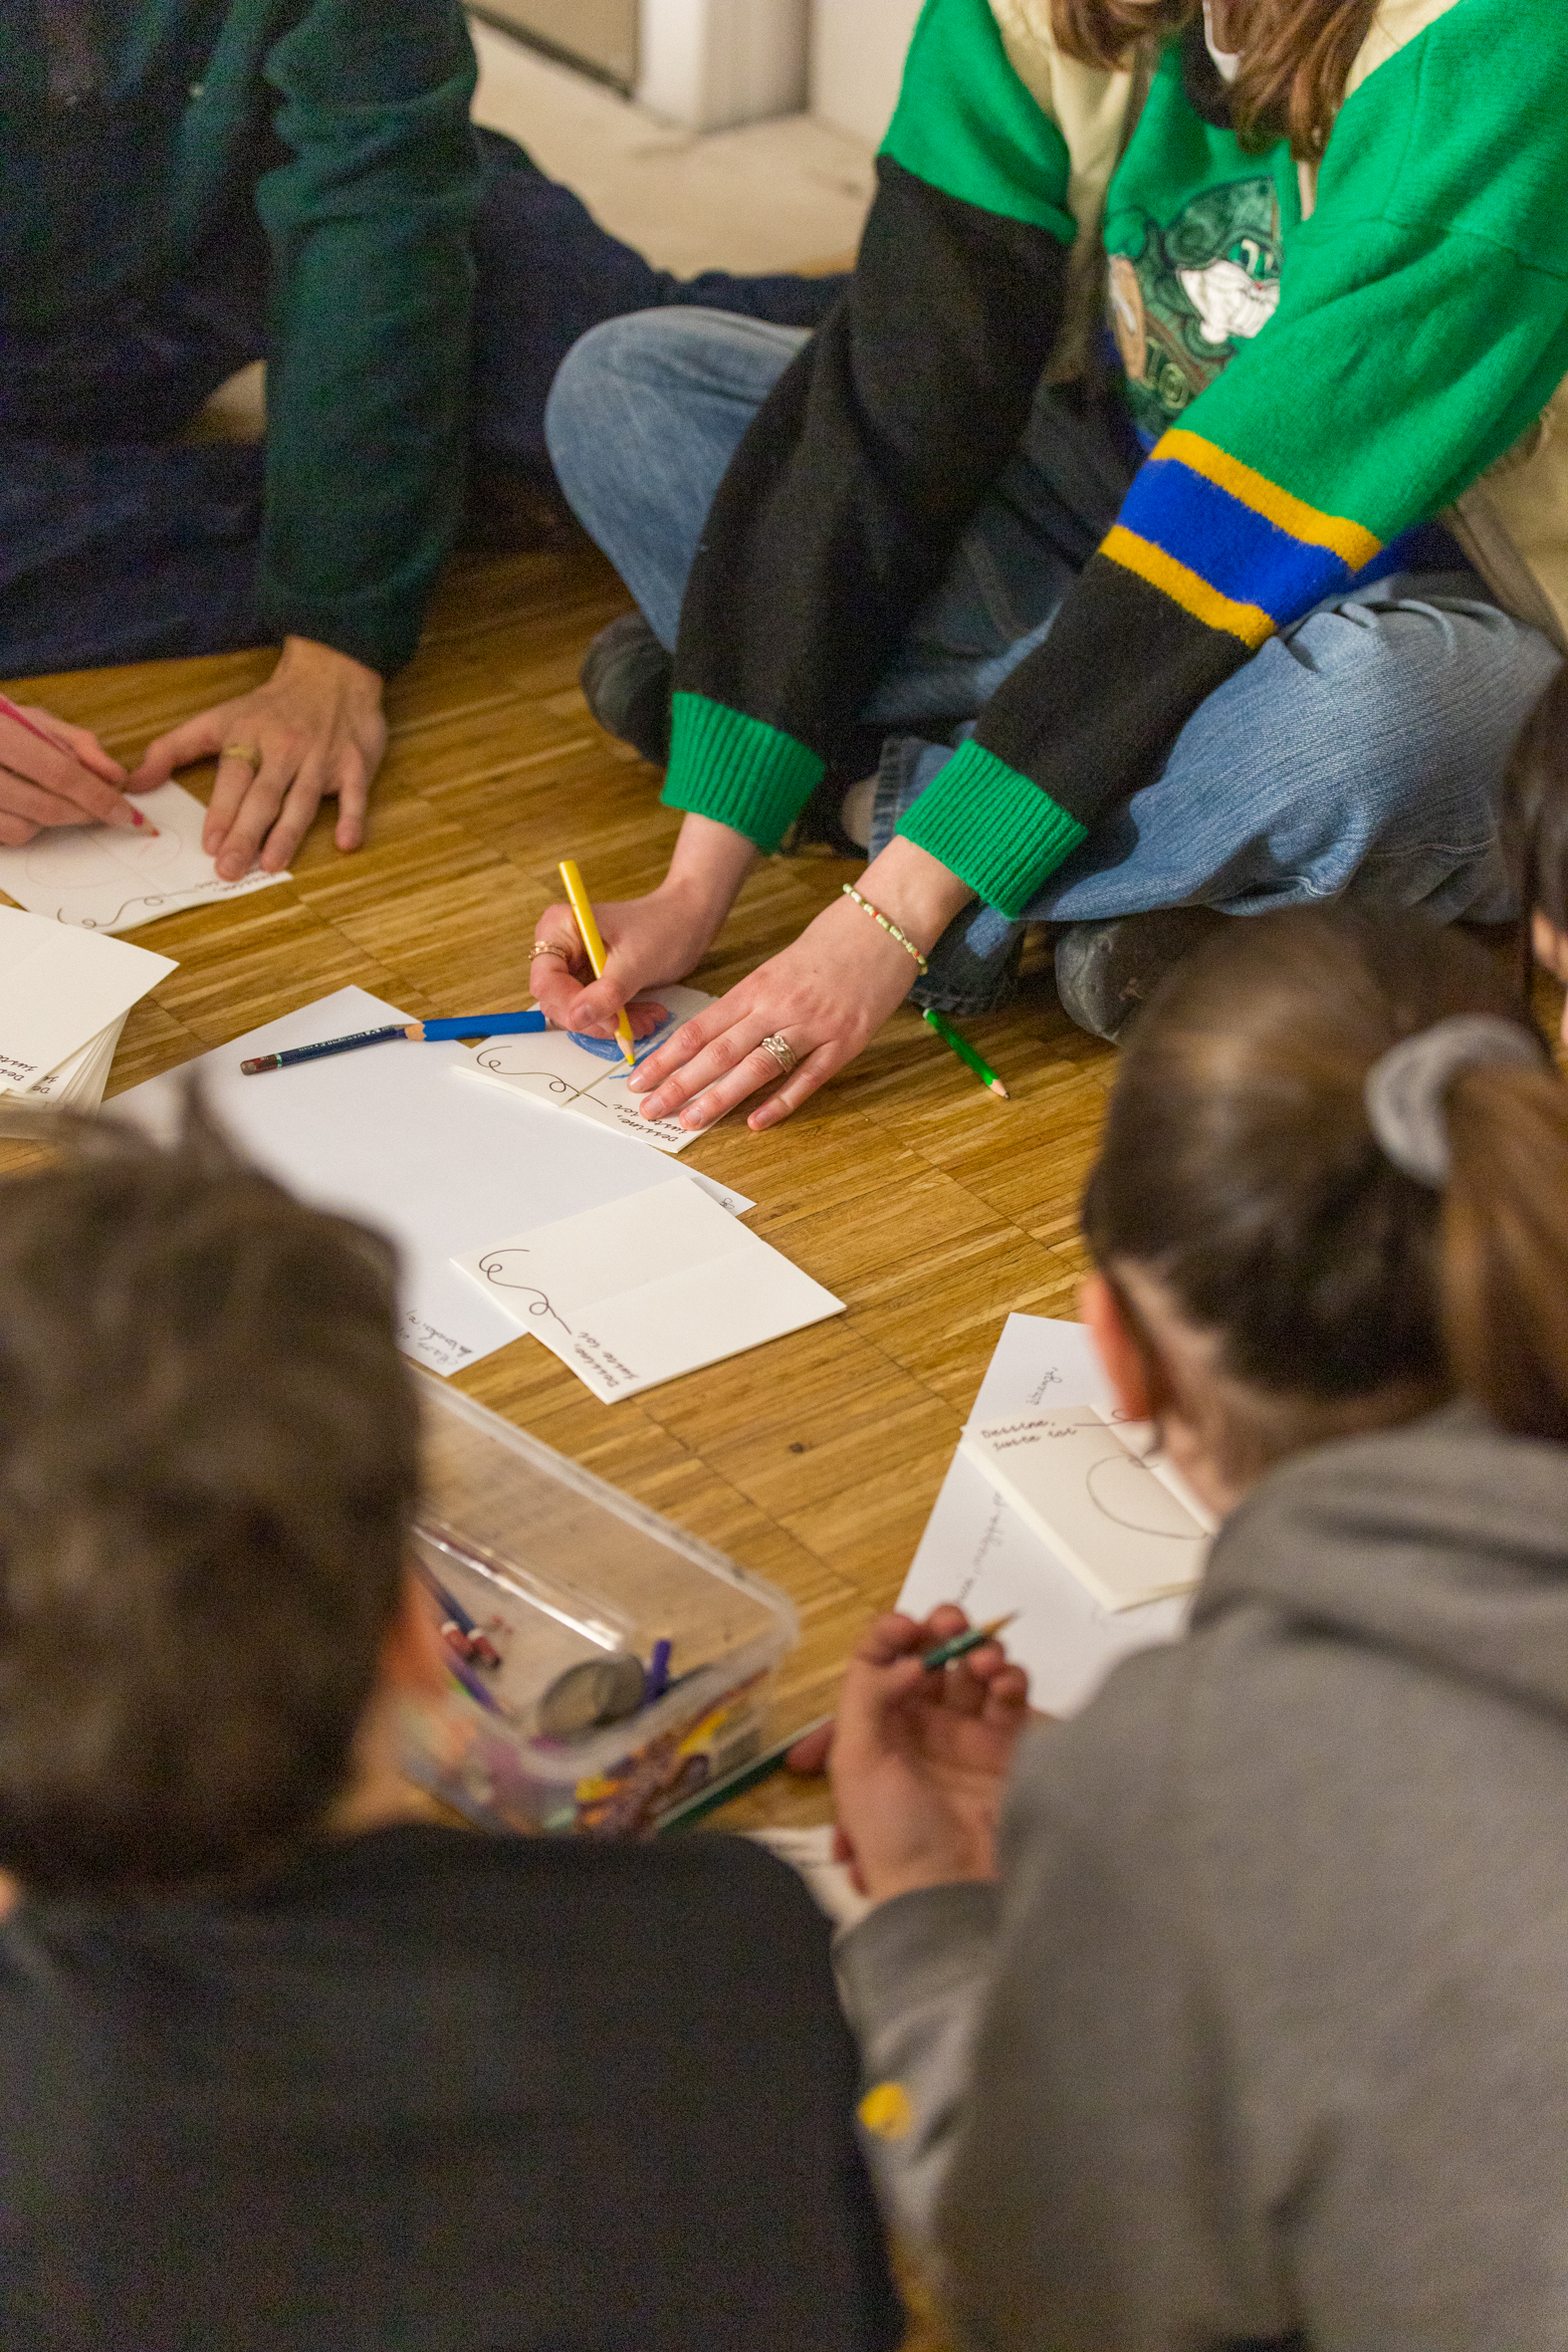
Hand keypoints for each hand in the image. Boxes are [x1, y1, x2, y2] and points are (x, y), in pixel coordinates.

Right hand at [0, 703, 145, 846]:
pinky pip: (3, 837)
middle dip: (83, 814)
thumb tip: (116, 777)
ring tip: (58, 801)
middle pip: (43, 807)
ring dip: (51, 823)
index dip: (97, 796)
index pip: (58, 772)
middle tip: (105, 813)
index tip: (126, 813)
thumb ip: (77, 744)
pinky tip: (27, 809)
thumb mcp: (33, 719)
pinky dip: (23, 829)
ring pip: (21, 830)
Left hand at [128, 636, 385, 878]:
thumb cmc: (270, 707)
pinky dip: (352, 818)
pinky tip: (347, 842)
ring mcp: (321, 758)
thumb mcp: (216, 719)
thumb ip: (173, 750)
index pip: (233, 779)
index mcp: (248, 737)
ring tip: (272, 865)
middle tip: (230, 869)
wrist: (330, 674)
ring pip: (303, 800)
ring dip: (288, 834)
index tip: (209, 844)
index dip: (222, 811)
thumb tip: (134, 782)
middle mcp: (284, 749)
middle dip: (246, 833)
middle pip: (264, 796)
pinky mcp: (354, 764)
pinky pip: (355, 794)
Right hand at [529, 813, 757, 1040]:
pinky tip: (645, 1017)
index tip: (607, 1020)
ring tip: (646, 1021)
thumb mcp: (635, 962)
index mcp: (559, 928)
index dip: (571, 1006)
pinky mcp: (591, 979)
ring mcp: (575, 964)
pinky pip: (595, 1009)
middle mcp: (560, 946)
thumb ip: (605, 992)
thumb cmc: (664, 926)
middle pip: (558, 1000)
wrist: (688, 919)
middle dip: (594, 1018)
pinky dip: (619, 1018)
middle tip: (627, 1028)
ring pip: (578, 1010)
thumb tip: (577, 1018)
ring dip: (610, 1023)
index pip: (546, 981)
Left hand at [629, 838, 972, 1133]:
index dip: (666, 1057)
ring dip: (720, 1097)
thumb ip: (750, 1003)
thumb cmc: (831, 942)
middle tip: (649, 1109)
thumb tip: (715, 1038)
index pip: (700, 1027)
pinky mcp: (845, 1041)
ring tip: (690, 1121)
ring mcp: (812, 1024)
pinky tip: (755, 1122)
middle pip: (719, 1051)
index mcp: (756, 986)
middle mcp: (778, 1006)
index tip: (638, 1079)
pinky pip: (808, 1077)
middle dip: (679, 1083)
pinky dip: (781, 1102)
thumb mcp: (779, 967)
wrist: (885, 921)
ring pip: (756, 1067)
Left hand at [829, 1606, 1034, 1905]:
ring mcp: (966, 1736)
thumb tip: (905, 1658)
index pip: (878, 1661)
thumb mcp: (857, 1763)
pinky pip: (1011, 1697)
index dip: (890, 1635)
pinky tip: (1006, 1684)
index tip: (907, 1627)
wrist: (951, 1893)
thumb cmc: (895, 1834)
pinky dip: (1011, 1679)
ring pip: (973, 1668)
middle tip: (951, 1625)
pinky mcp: (1008, 1748)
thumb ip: (867, 1695)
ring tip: (984, 1663)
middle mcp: (919, 1726)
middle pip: (930, 1655)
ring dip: (979, 1651)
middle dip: (941, 1630)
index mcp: (875, 1726)